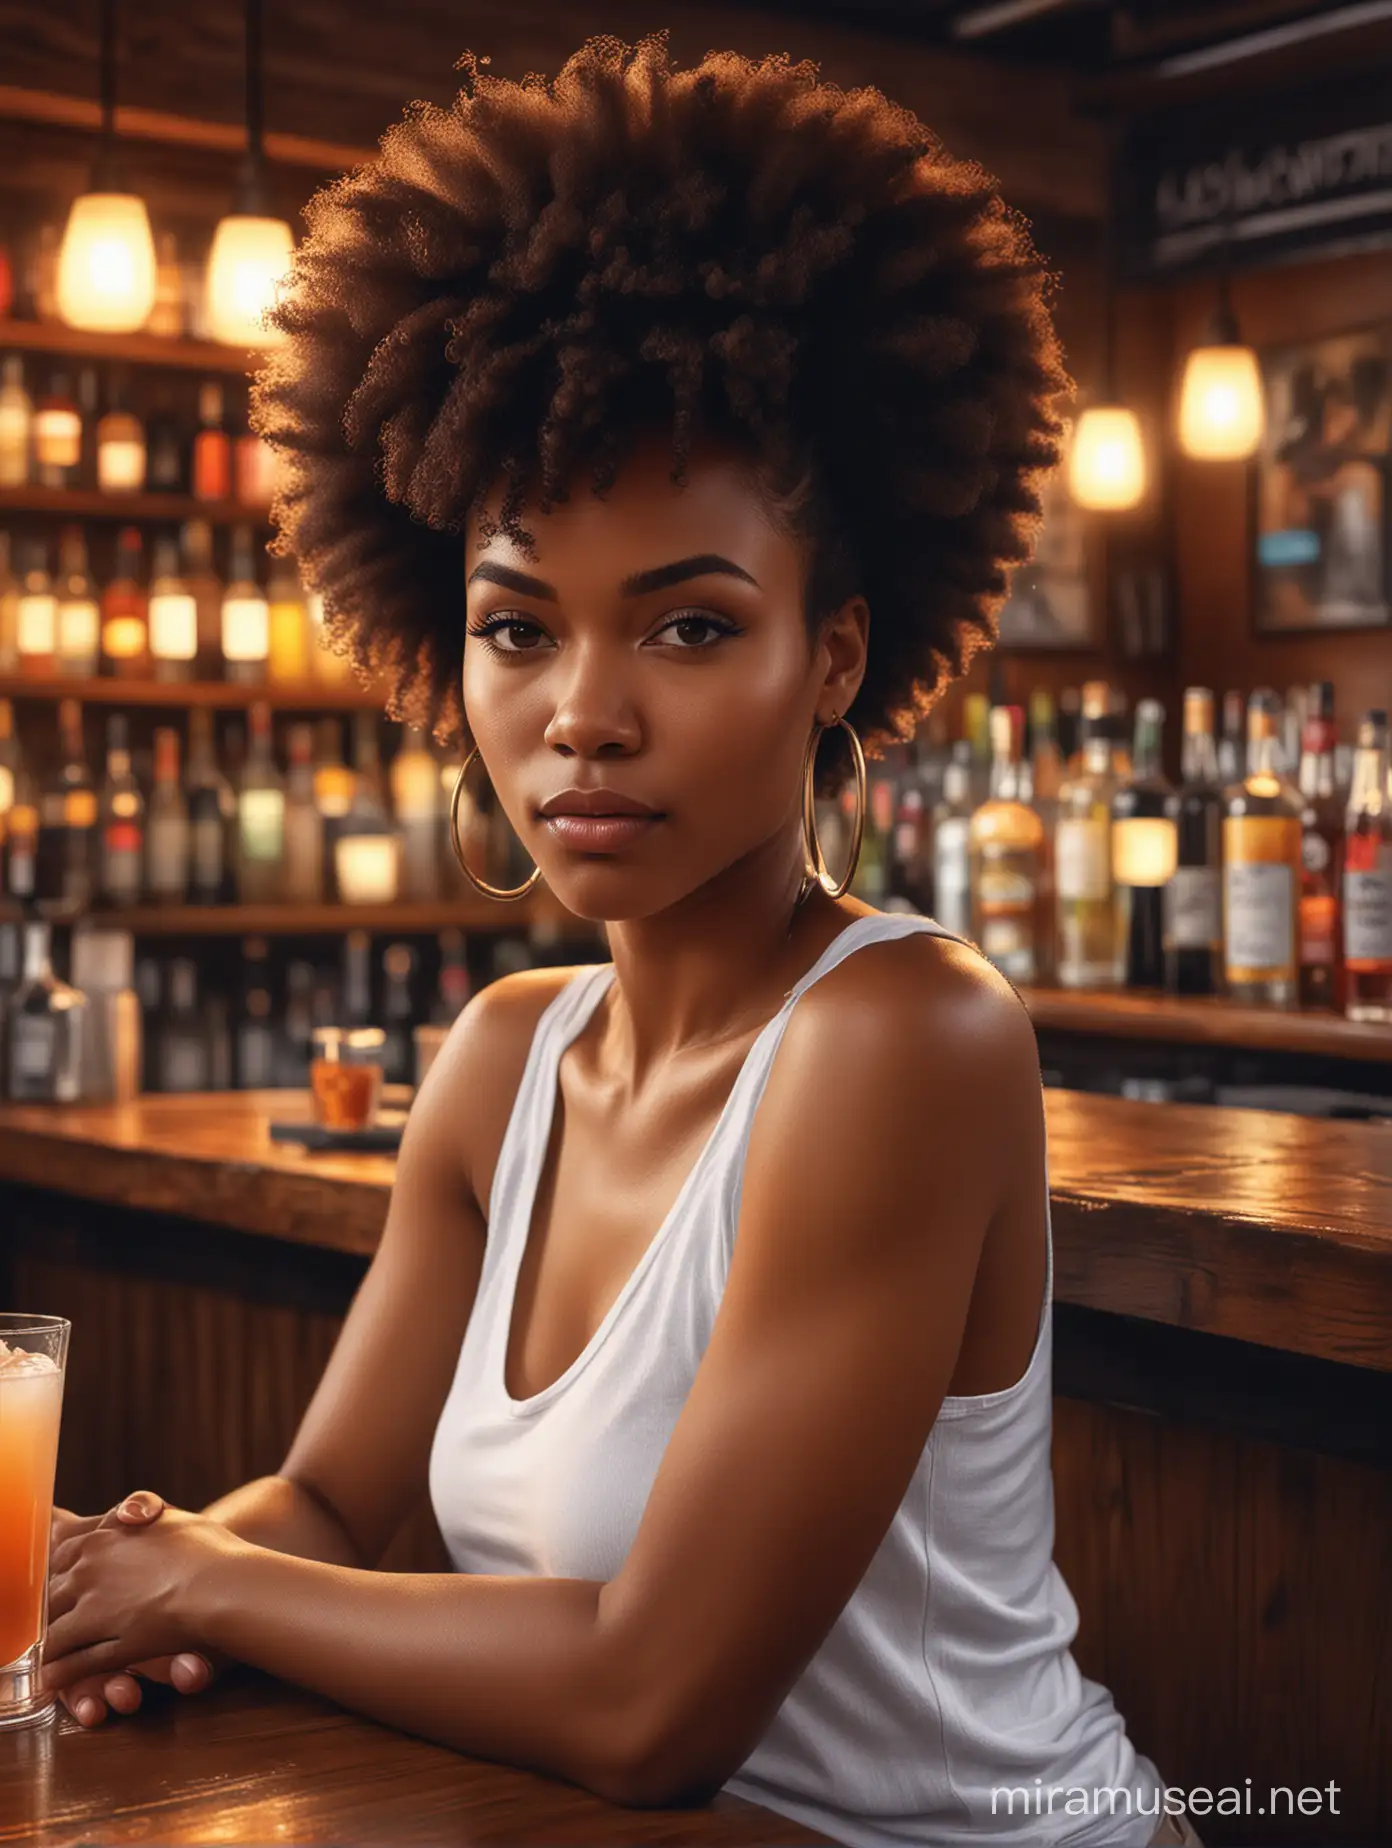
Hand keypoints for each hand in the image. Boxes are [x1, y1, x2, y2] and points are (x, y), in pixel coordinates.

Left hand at [43, 1492, 247, 1700]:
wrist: (224, 1584)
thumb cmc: (205, 1548)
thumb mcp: (169, 1516)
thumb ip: (141, 1511)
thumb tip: (125, 1513)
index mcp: (101, 1537)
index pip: (60, 1552)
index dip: (59, 1567)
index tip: (62, 1576)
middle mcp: (90, 1572)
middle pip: (50, 1594)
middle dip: (49, 1608)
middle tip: (52, 1617)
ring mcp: (97, 1612)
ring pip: (55, 1632)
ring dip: (50, 1643)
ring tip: (47, 1652)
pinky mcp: (111, 1648)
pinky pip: (74, 1665)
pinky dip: (61, 1673)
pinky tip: (55, 1677)